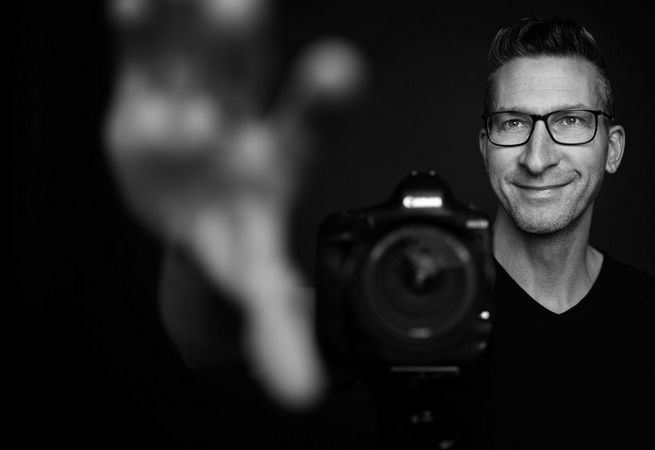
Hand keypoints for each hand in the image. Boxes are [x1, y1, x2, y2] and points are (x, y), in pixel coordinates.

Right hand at [104, 0, 365, 409]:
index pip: (302, 131)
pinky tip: (132, 7)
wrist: (189, 204)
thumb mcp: (256, 284)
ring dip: (188, 22)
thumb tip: (301, 393)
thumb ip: (276, 330)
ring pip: (191, 51)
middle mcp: (236, 122)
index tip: (339, 70)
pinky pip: (140, 52)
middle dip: (238, 45)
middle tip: (240, 11)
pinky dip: (136, 28)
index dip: (318, 101)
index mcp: (273, 162)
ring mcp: (191, 102)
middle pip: (240, 76)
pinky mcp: (145, 91)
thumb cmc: (234, 234)